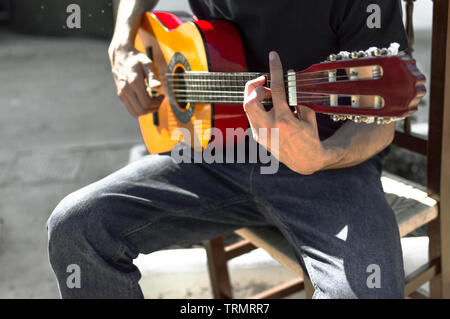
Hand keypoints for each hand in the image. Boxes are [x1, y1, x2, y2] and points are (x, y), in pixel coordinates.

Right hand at [108, 43, 163, 117]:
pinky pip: (131, 109)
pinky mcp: (120, 95)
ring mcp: (122, 94)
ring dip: (147, 111)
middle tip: (159, 101)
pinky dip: (140, 109)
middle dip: (153, 108)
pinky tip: (145, 102)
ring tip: (153, 102)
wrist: (121, 55)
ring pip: (136, 112)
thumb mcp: (147, 64)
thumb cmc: (136, 59)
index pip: (147, 103)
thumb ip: (152, 77)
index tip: (162, 96)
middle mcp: (126, 90)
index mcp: (134, 82)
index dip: (157, 103)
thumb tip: (157, 87)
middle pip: (142, 110)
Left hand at [243, 51, 329, 174]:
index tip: (273, 56)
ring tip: (269, 95)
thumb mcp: (309, 115)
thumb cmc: (309, 136)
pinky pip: (252, 116)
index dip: (274, 69)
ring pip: (248, 108)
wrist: (304, 160)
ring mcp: (261, 134)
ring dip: (255, 96)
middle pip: (250, 100)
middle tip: (264, 81)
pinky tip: (269, 108)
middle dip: (254, 85)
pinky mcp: (257, 137)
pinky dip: (258, 108)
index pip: (276, 89)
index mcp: (284, 120)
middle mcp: (269, 127)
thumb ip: (297, 96)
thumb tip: (289, 77)